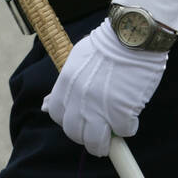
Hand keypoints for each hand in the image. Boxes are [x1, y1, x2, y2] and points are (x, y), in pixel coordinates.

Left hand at [42, 18, 167, 156]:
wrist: (132, 34)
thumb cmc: (108, 43)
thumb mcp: (77, 59)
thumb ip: (63, 85)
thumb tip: (44, 106)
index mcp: (66, 84)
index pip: (57, 115)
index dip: (69, 121)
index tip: (80, 121)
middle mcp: (79, 99)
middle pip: (75, 134)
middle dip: (87, 138)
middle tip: (99, 135)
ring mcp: (100, 108)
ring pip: (96, 142)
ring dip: (105, 144)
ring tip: (114, 138)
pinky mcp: (122, 111)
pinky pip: (125, 131)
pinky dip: (130, 127)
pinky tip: (133, 116)